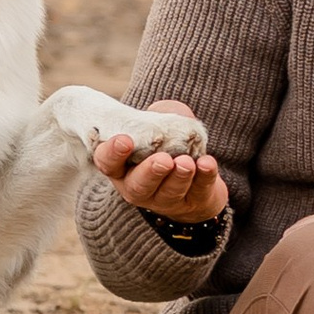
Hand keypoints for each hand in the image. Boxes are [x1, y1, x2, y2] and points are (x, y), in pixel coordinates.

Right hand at [92, 126, 227, 220]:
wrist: (194, 172)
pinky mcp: (193, 200)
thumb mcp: (157, 126)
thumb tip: (162, 112)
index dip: (113, 153)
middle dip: (151, 172)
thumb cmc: (166, 144)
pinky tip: (207, 163)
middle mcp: (138, 186)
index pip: (107, 163)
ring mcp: (165, 198)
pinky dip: (204, 176)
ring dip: (178, 176)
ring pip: (169, 192)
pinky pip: (198, 190)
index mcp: (121, 166)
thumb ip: (157, 115)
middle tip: (163, 160)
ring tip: (187, 162)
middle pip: (138, 186)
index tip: (124, 140)